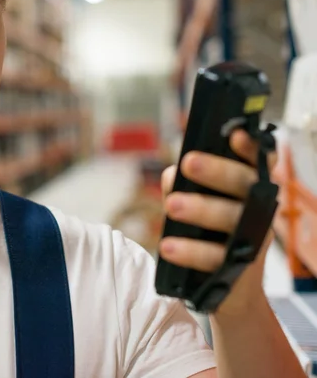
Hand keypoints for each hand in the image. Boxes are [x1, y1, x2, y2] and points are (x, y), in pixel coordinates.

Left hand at [158, 129, 277, 317]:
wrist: (227, 288)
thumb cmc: (210, 234)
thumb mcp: (196, 203)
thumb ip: (183, 185)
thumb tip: (172, 174)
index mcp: (248, 187)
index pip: (256, 160)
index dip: (250, 146)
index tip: (235, 134)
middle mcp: (257, 209)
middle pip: (244, 184)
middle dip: (217, 171)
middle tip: (189, 162)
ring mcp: (252, 238)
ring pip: (232, 218)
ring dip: (201, 208)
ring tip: (171, 206)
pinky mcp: (240, 268)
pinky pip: (216, 257)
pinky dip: (190, 251)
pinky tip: (168, 247)